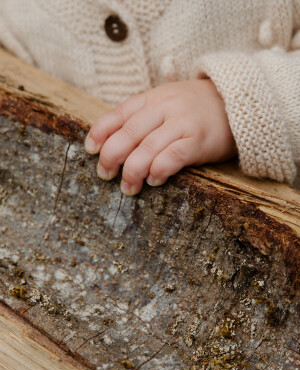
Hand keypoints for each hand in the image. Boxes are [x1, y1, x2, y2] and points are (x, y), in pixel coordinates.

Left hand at [84, 79, 236, 195]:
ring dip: (132, 170)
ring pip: (148, 147)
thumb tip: (114, 142)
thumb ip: (143, 117)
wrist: (236, 102)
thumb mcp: (166, 103)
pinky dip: (159, 169)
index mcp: (152, 98)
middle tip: (104, 174)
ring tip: (127, 187)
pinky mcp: (199, 140)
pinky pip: (174, 155)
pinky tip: (153, 181)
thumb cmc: (194, 109)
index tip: (90, 150)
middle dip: (111, 155)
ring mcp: (182, 123)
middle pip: (129, 132)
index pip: (119, 113)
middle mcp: (164, 108)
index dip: (100, 132)